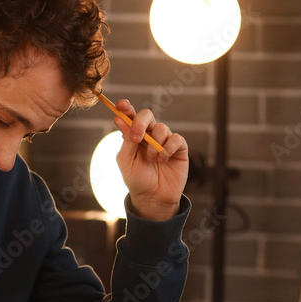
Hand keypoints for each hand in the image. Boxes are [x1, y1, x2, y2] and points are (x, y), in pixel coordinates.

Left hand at [111, 99, 188, 220]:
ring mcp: (165, 140)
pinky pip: (176, 138)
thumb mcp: (125, 160)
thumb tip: (120, 119)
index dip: (126, 108)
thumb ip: (126, 140)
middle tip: (137, 139)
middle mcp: (149, 135)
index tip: (121, 105)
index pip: (130, 116)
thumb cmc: (136, 179)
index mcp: (134, 136)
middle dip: (140, 123)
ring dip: (154, 145)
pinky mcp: (179, 148)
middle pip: (147, 115)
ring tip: (152, 160)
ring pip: (162, 128)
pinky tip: (164, 160)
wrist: (152, 197)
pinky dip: (168, 148)